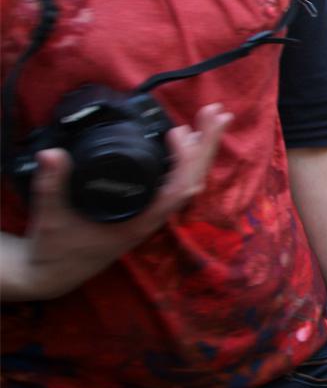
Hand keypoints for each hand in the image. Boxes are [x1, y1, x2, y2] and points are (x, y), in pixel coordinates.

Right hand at [2, 103, 230, 300]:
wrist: (50, 274)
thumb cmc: (54, 250)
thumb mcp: (50, 217)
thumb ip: (50, 185)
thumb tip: (51, 154)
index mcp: (138, 222)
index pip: (176, 190)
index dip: (184, 160)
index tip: (178, 132)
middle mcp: (152, 218)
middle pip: (192, 180)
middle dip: (207, 145)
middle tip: (216, 112)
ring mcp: (151, 213)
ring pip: (188, 181)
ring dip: (202, 150)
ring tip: (212, 119)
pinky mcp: (145, 209)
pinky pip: (176, 183)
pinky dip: (186, 160)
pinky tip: (187, 142)